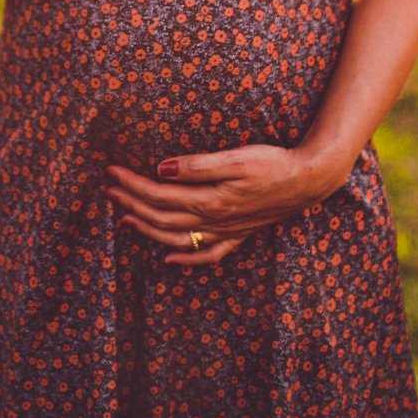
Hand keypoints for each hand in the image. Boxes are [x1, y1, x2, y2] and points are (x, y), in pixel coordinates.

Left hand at [105, 142, 351, 266]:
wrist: (308, 181)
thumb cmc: (273, 163)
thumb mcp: (235, 159)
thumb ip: (197, 167)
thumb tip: (162, 169)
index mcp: (209, 200)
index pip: (160, 195)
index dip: (133, 185)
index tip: (111, 172)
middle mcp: (214, 221)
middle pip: (162, 218)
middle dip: (132, 204)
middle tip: (109, 190)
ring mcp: (226, 231)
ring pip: (178, 238)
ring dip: (148, 229)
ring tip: (125, 217)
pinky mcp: (239, 233)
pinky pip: (208, 254)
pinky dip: (186, 258)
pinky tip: (170, 257)